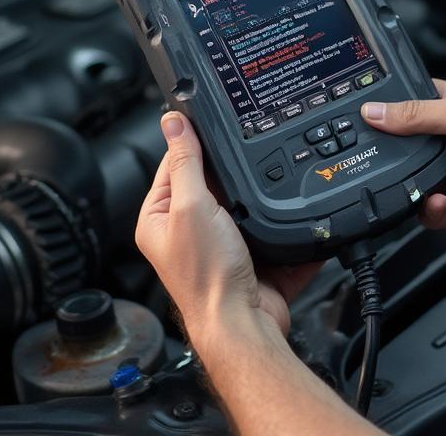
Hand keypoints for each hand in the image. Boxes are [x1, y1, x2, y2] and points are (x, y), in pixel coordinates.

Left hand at [135, 112, 320, 343]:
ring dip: (261, 198)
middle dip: (234, 174)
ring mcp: (220, 245)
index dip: (194, 145)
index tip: (214, 125)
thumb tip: (173, 122)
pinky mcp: (250, 257)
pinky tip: (286, 214)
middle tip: (246, 165)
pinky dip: (280, 222)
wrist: (244, 324)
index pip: (174, 164)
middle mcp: (186, 232)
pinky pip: (270, 229)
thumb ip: (186, 162)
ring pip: (245, 202)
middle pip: (213, 183)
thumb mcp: (191, 206)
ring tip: (267, 194)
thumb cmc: (207, 276)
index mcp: (159, 219)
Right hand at [360, 79, 445, 227]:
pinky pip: (439, 213)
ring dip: (414, 189)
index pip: (410, 106)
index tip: (365, 124)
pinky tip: (437, 204)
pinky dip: (431, 212)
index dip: (388, 114)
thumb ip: (417, 115)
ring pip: (421, 183)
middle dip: (397, 159)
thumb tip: (375, 112)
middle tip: (383, 164)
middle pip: (411, 149)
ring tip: (416, 188)